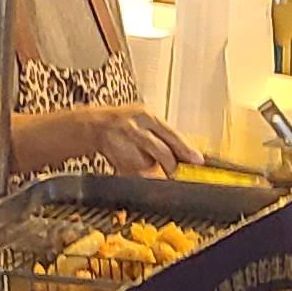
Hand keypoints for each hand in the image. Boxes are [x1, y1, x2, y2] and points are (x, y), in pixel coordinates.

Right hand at [67, 105, 190, 176]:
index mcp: (147, 116)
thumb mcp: (146, 121)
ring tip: (143, 159)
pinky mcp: (114, 158)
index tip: (198, 161)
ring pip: (147, 164)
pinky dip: (138, 173)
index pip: (172, 134)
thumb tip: (189, 155)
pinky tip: (134, 165)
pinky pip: (133, 173)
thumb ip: (165, 136)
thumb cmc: (125, 123)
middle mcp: (135, 128)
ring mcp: (123, 144)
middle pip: (161, 152)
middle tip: (174, 171)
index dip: (186, 149)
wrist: (93, 125)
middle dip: (170, 165)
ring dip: (150, 167)